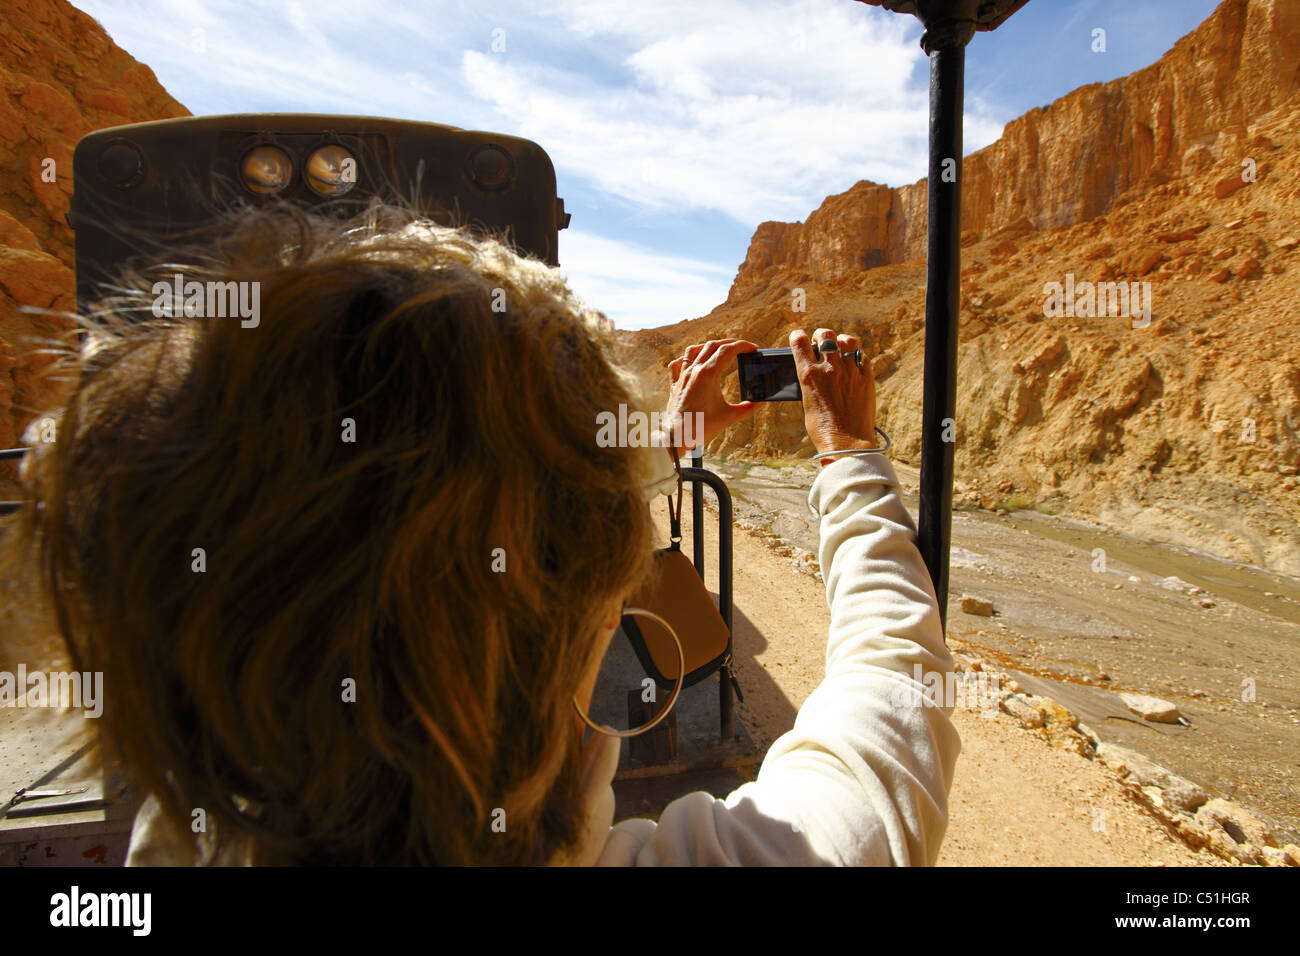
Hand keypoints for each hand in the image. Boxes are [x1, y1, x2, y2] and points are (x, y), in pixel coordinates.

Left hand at [660, 339, 760, 457]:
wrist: (676, 437)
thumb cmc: (699, 427)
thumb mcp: (728, 417)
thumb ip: (747, 409)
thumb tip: (760, 403)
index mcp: (707, 375)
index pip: (727, 351)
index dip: (742, 346)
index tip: (753, 348)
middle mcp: (693, 371)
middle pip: (712, 345)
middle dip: (729, 343)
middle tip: (742, 347)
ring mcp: (682, 376)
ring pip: (693, 350)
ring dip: (708, 346)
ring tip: (719, 349)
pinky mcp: (674, 384)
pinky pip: (677, 364)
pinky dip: (686, 359)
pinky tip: (692, 362)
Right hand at [789, 328, 876, 464]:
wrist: (847, 443)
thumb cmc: (822, 428)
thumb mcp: (807, 402)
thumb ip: (810, 382)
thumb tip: (812, 371)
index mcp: (809, 374)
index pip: (800, 342)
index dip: (798, 336)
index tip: (799, 337)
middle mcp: (829, 368)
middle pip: (826, 335)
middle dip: (821, 335)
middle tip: (821, 342)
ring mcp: (850, 371)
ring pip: (848, 340)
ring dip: (842, 341)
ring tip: (841, 347)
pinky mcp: (866, 378)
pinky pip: (863, 356)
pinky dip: (857, 355)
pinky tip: (854, 362)